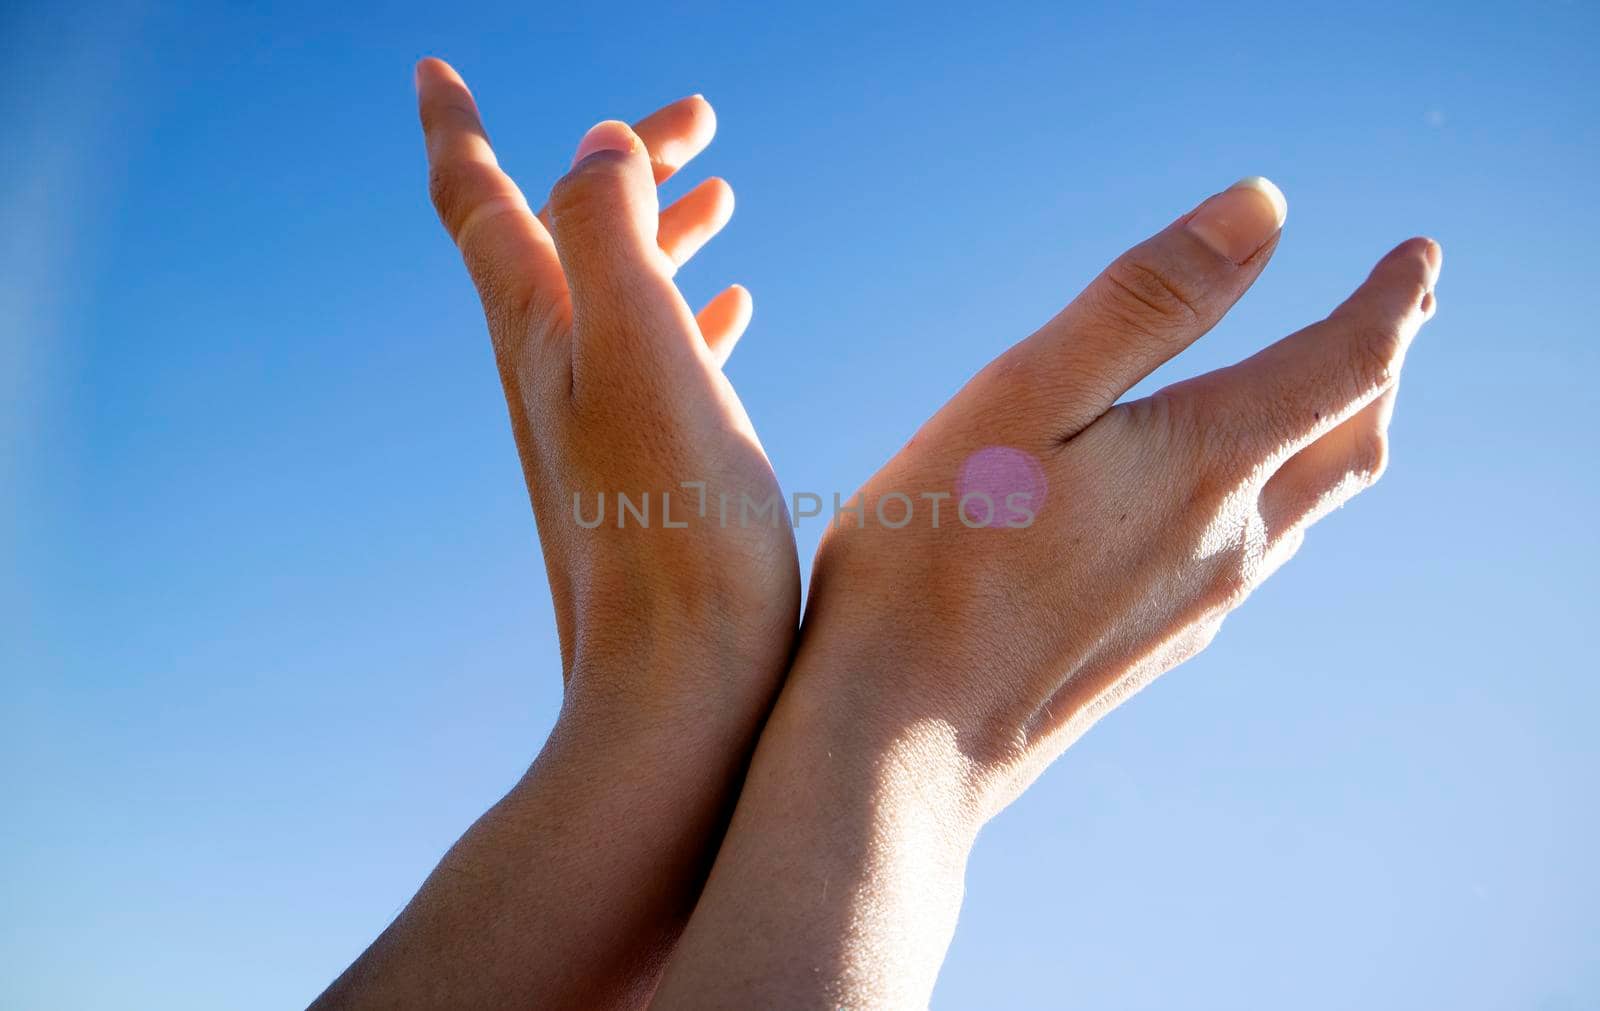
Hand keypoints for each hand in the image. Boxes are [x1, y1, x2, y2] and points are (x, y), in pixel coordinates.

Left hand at [416, 58, 796, 707]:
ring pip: (622, 294)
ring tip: (720, 193)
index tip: (434, 66)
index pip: (478, 203)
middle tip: (695, 118)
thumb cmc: (672, 525)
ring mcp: (600, 424)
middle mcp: (554, 370)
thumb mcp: (640, 346)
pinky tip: (740, 306)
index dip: (455, 128)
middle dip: (620, 162)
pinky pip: (664, 359)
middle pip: (570, 233)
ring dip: (661, 230)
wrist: (681, 686)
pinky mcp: (648, 471)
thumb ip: (609, 227)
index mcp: (542, 331)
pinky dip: (693, 310)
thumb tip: (594, 144)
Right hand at [652, 179, 1440, 1007]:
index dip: (1392, 300)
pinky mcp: (1158, 645)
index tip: (1421, 256)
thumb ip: (1147, 302)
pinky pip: (1258, 557)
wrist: (905, 742)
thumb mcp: (1024, 395)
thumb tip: (1266, 208)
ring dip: (1340, 436)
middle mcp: (1228, 538)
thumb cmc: (936, 557)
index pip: (1345, 362)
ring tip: (1339, 396)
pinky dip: (1281, 498)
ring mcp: (1198, 603)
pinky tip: (1235, 502)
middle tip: (1403, 311)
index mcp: (1204, 463)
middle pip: (1351, 443)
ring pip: (1310, 507)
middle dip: (1382, 366)